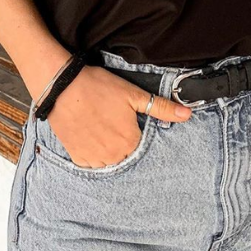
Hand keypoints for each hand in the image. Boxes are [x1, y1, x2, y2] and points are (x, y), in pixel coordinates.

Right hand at [41, 65, 193, 168]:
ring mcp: (93, 159)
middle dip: (123, 142)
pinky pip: (90, 163)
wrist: (62, 87)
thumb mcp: (134, 94)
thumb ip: (162, 108)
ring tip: (101, 127)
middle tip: (112, 121)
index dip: (136, 132)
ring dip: (109, 149)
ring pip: (109, 161)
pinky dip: (92, 152)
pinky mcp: (76, 157)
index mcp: (130, 142)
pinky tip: (90, 134)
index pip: (142, 147)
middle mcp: (113, 156)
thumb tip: (188, 115)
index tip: (127, 121)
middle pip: (126, 155)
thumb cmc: (99, 87)